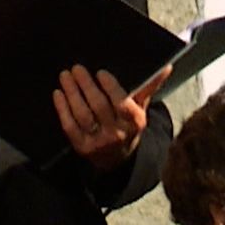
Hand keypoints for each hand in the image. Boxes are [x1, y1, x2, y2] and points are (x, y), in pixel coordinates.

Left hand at [52, 64, 168, 172]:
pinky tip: (58, 94)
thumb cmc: (128, 125)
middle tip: (76, 69)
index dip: (110, 88)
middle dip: (86, 86)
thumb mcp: (141, 108)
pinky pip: (70, 126)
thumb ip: (149, 87)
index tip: (100, 73)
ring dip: (72, 94)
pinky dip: (62, 109)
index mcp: (134, 122)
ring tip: (65, 76)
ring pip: (83, 115)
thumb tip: (166, 66)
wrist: (117, 158)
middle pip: (98, 106)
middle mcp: (117, 133)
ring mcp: (98, 142)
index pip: (121, 103)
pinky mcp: (82, 147)